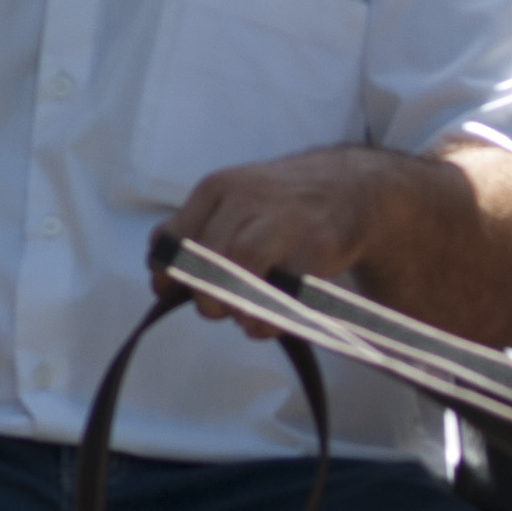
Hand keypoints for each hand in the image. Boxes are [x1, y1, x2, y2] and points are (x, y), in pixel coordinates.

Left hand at [162, 149, 402, 335]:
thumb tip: (160, 278)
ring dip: (235, 305)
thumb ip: (196, 231)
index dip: (168, 274)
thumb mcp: (233, 200)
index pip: (175, 237)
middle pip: (207, 257)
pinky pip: (285, 291)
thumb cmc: (282, 205)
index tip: (170, 292)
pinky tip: (268, 321)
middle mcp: (247, 200)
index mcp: (218, 189)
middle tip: (214, 308)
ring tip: (242, 316)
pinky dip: (270, 318)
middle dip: (205, 296)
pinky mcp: (317, 248)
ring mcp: (284, 222)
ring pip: (242, 267)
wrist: (351, 188)